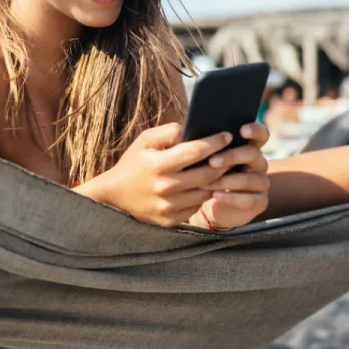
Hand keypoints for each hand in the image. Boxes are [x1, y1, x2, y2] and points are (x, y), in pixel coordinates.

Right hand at [77, 122, 238, 227]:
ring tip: (226, 168)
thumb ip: (167, 132)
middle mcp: (165, 188)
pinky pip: (197, 206)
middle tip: (233, 152)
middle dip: (224, 162)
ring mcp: (169, 207)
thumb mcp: (144, 140)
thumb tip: (189, 128)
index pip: (195, 152)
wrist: (115, 196)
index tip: (227, 135)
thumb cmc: (133, 163)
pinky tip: (209, 184)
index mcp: (159, 165)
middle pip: (207, 175)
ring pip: (205, 192)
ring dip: (218, 180)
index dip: (214, 142)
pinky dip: (204, 194)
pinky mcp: (171, 220)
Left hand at [190, 122, 269, 230]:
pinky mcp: (260, 202)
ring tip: (205, 183)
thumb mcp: (206, 158)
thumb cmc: (207, 175)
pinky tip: (215, 195)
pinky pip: (249, 200)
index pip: (261, 134)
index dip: (255, 130)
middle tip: (211, 161)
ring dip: (225, 180)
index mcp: (249, 147)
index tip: (242, 130)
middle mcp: (259, 163)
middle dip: (231, 156)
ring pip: (248, 179)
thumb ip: (204, 144)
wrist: (211, 207)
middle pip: (253, 154)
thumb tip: (185, 132)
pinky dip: (230, 197)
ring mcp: (261, 183)